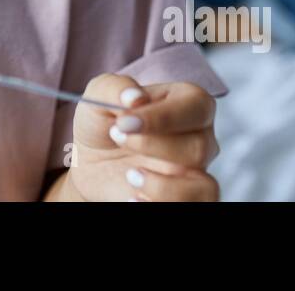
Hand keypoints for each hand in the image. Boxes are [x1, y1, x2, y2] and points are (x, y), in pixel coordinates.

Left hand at [66, 73, 219, 200]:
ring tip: (130, 176)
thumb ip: (115, 87)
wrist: (90, 160)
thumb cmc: (103, 121)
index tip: (125, 122)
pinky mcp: (183, 198)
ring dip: (163, 186)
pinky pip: (193, 207)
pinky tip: (133, 197)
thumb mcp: (98, 95)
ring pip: (204, 186)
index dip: (163, 116)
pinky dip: (160, 203)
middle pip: (199, 147)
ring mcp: (194, 172)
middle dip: (153, 145)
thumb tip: (135, 97)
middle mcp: (199, 137)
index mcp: (186, 102)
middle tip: (118, 138)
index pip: (196, 105)